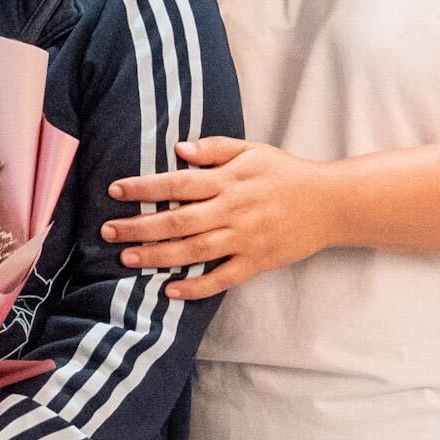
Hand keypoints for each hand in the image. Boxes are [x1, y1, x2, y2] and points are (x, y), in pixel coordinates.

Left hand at [107, 136, 339, 299]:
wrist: (331, 203)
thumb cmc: (285, 173)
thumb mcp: (252, 150)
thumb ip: (215, 149)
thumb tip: (178, 150)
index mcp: (229, 181)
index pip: (178, 184)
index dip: (145, 187)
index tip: (115, 190)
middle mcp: (233, 210)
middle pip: (179, 221)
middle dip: (140, 226)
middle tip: (108, 231)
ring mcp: (245, 238)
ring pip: (195, 251)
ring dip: (159, 256)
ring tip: (127, 258)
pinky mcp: (257, 262)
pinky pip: (223, 278)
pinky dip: (197, 286)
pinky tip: (171, 290)